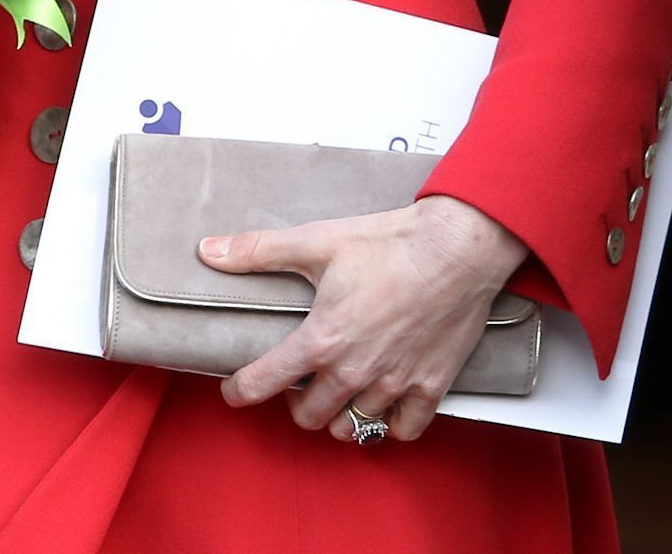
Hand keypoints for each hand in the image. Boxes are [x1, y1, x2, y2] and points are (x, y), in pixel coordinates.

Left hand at [203, 197, 528, 444]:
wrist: (461, 245)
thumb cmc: (394, 242)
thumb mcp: (320, 241)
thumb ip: (261, 251)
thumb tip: (209, 250)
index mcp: (322, 340)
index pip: (262, 384)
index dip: (239, 391)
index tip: (236, 389)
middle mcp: (354, 371)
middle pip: (307, 416)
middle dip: (296, 401)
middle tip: (301, 380)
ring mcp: (393, 384)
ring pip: (351, 428)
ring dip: (339, 414)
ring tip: (339, 392)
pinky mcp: (430, 386)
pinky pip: (401, 430)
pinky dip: (389, 424)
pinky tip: (384, 404)